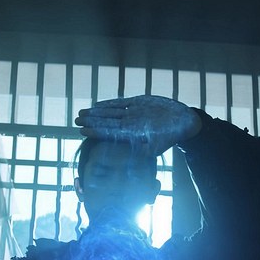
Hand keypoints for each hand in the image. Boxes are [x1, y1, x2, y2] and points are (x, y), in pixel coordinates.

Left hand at [75, 95, 201, 155]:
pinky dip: (109, 103)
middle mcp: (129, 123)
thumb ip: (142, 151)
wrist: (183, 122)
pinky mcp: (138, 102)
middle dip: (91, 121)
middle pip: (106, 122)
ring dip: (96, 112)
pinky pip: (120, 103)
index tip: (82, 131)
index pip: (109, 133)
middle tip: (75, 120)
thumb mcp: (157, 146)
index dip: (95, 131)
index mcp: (131, 134)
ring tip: (82, 113)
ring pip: (110, 112)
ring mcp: (132, 113)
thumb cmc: (171, 136)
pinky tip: (97, 105)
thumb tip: (129, 156)